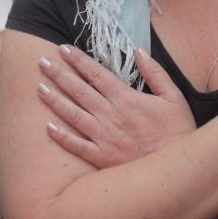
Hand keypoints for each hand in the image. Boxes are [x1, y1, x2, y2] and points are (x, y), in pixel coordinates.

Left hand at [38, 45, 195, 166]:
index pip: (97, 74)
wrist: (178, 169)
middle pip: (79, 91)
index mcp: (127, 99)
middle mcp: (111, 116)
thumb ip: (155, 72)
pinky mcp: (102, 158)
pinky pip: (77, 146)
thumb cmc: (178, 131)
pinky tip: (47, 127)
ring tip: (39, 87)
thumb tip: (139, 51)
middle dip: (59, 74)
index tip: (63, 49)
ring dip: (55, 100)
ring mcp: (105, 138)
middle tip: (42, 62)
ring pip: (73, 115)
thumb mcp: (173, 96)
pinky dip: (62, 137)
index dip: (78, 61)